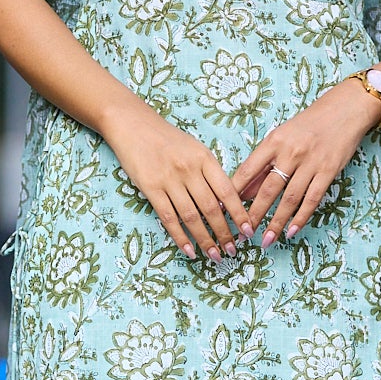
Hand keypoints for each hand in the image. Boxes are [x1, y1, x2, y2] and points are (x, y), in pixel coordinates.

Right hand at [105, 106, 252, 261]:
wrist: (133, 124)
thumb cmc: (167, 139)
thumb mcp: (195, 148)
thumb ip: (209, 172)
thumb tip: (226, 203)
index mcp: (204, 158)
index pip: (227, 191)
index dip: (239, 214)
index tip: (247, 231)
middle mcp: (189, 169)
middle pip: (211, 208)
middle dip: (224, 233)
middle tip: (233, 251)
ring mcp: (169, 179)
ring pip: (192, 217)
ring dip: (205, 240)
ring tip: (215, 255)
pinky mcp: (150, 188)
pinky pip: (168, 218)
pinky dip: (180, 237)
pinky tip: (190, 250)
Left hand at [232, 79, 379, 245]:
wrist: (344, 110)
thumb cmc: (308, 125)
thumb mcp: (281, 137)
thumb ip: (263, 163)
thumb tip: (243, 190)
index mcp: (274, 141)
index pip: (248, 170)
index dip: (234, 191)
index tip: (223, 209)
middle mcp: (291, 152)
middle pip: (268, 189)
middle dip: (254, 214)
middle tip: (243, 234)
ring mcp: (311, 163)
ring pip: (290, 198)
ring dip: (276, 222)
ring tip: (266, 240)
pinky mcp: (328, 171)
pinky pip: (312, 199)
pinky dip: (301, 217)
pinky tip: (291, 231)